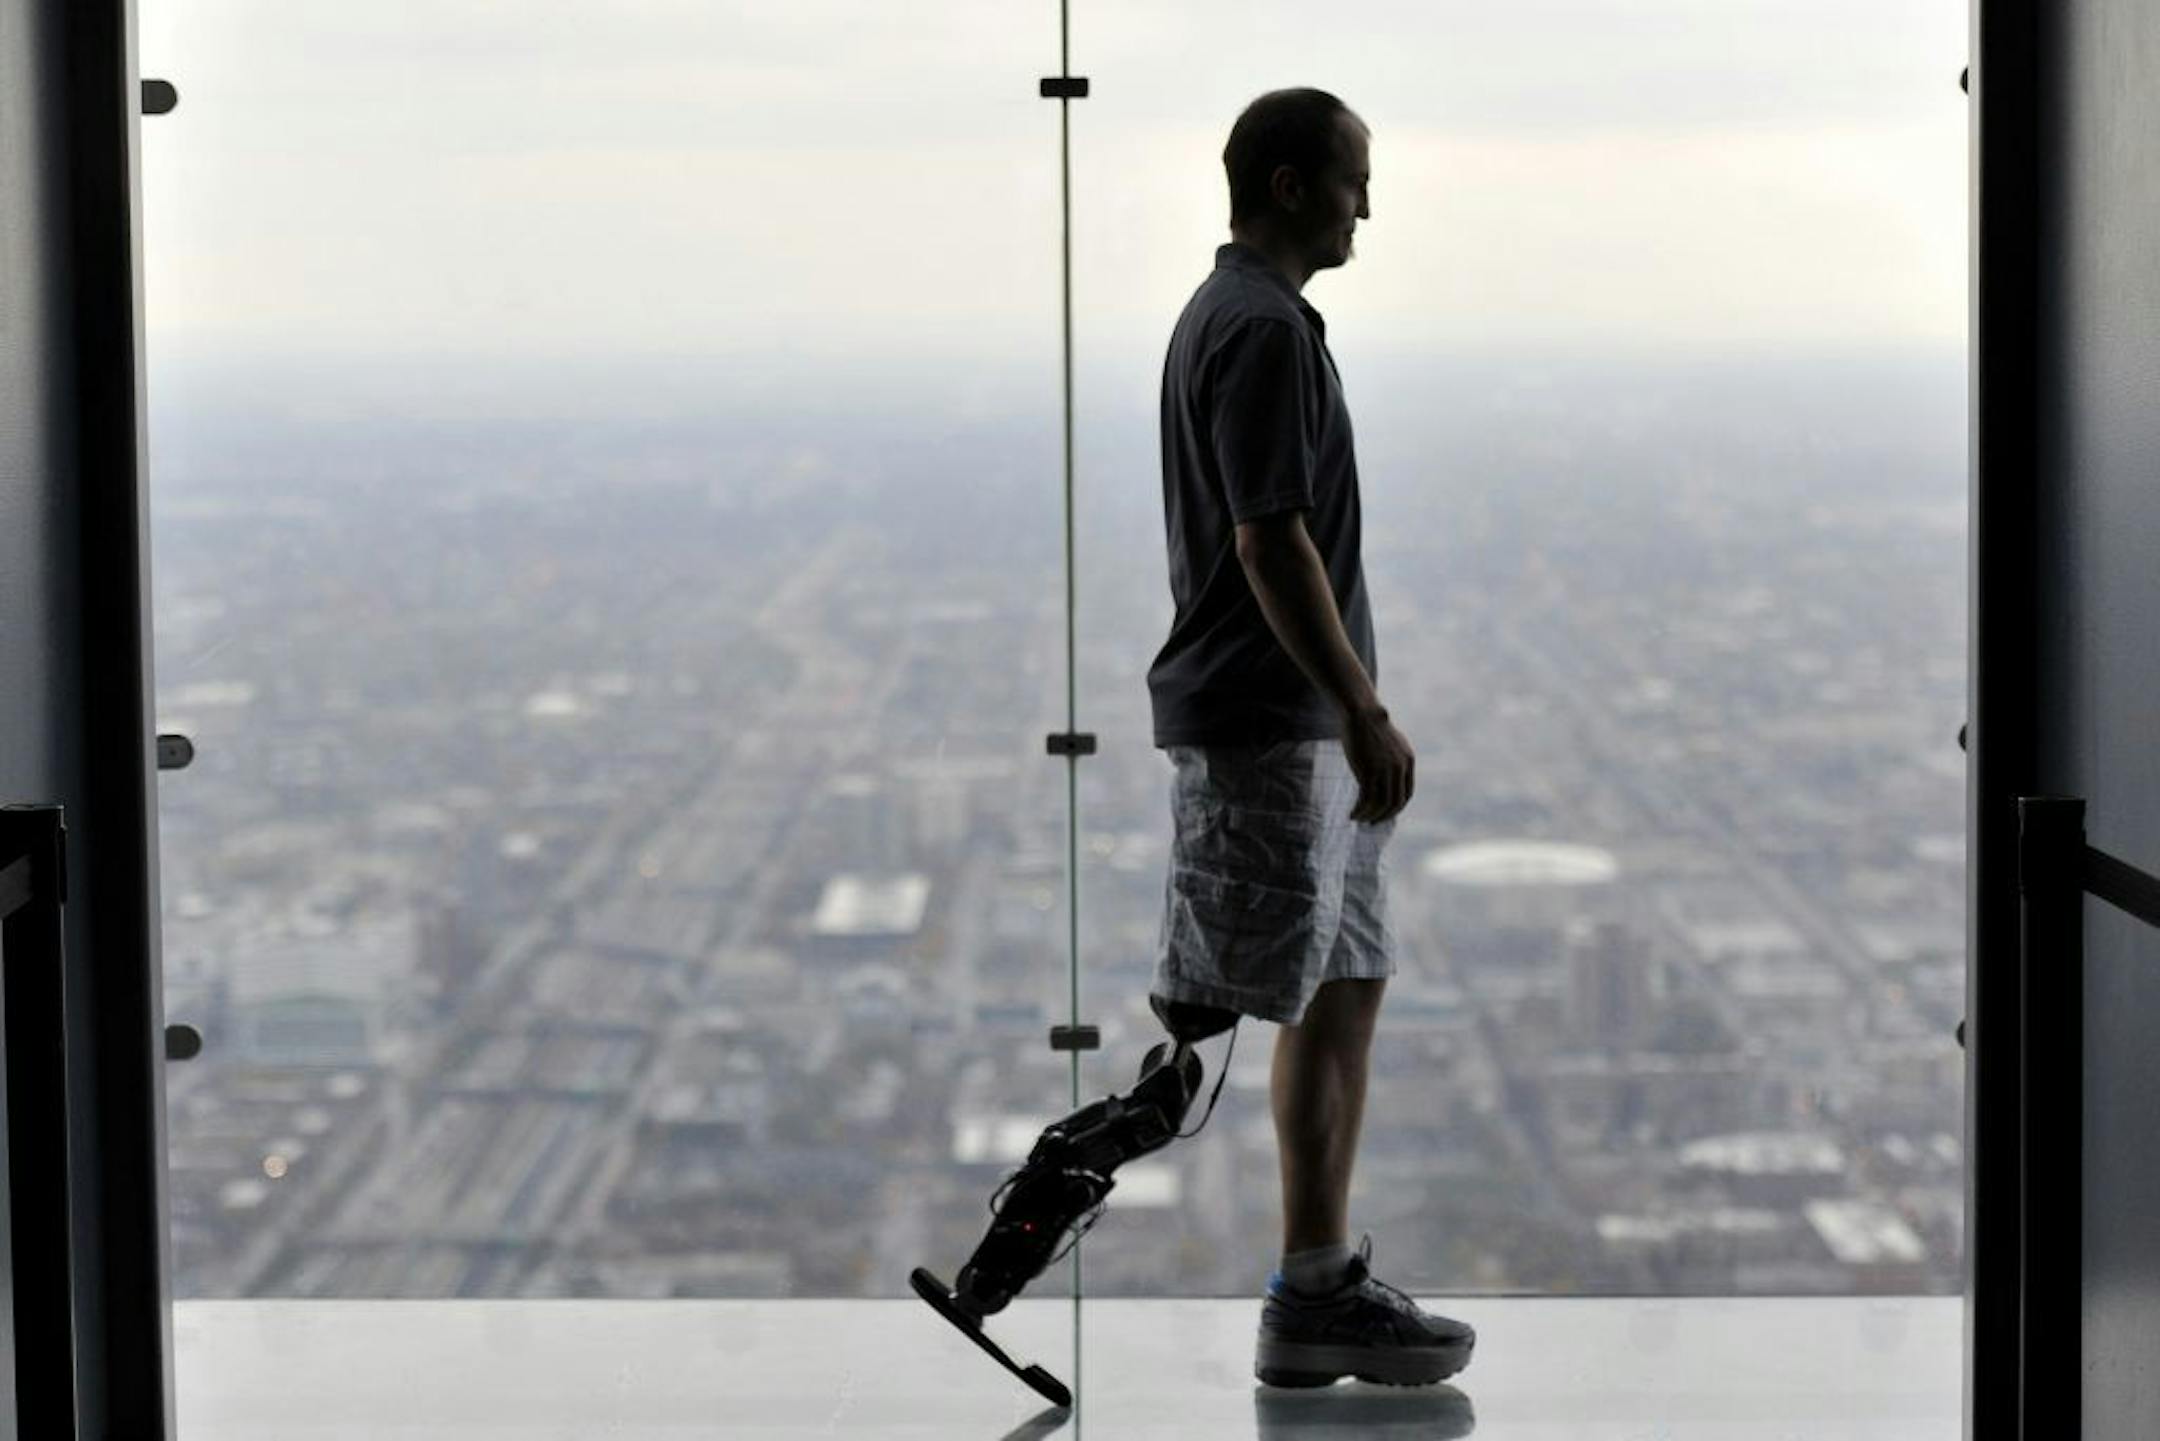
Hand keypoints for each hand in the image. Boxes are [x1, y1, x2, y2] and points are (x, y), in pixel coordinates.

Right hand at [1341, 704, 1412, 823]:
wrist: (1360, 713)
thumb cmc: (1369, 725)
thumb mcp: (1389, 743)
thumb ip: (1392, 758)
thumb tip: (1386, 774)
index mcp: (1408, 761)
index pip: (1406, 794)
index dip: (1396, 808)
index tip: (1383, 813)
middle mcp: (1400, 768)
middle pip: (1395, 803)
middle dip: (1383, 816)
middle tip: (1370, 822)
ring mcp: (1385, 771)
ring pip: (1381, 805)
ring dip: (1369, 816)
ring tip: (1357, 818)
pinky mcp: (1369, 772)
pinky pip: (1366, 800)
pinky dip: (1360, 811)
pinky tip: (1352, 814)